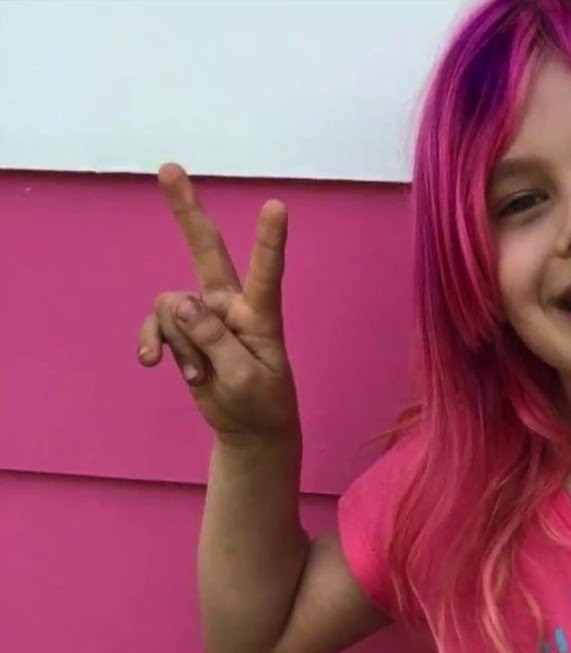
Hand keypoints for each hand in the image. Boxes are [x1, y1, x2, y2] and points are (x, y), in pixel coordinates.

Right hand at [137, 163, 299, 441]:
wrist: (247, 430)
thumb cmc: (261, 403)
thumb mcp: (244, 378)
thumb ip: (215, 340)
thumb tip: (181, 302)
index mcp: (261, 314)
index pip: (267, 271)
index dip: (269, 240)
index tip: (278, 206)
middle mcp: (232, 304)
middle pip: (207, 250)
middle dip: (186, 211)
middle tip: (168, 168)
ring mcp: (205, 316)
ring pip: (171, 308)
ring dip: (177, 344)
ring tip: (200, 375)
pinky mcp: (184, 332)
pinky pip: (156, 325)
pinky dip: (154, 345)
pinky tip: (157, 367)